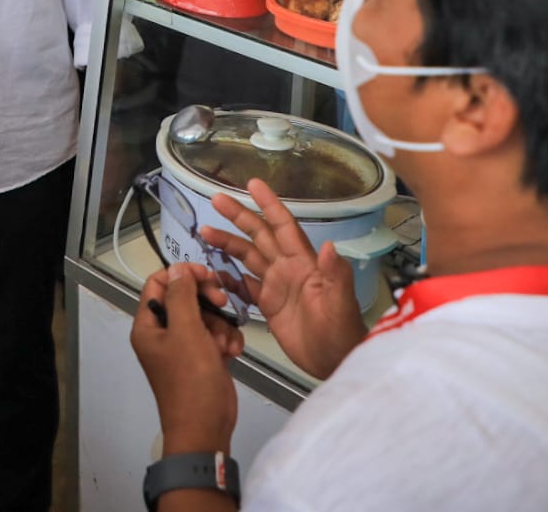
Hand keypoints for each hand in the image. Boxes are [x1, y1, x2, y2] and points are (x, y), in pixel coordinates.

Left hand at [130, 264, 243, 454]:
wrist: (205, 427)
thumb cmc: (190, 380)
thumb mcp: (185, 331)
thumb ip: (181, 295)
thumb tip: (177, 268)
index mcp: (148, 326)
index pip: (157, 284)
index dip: (181, 274)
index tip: (206, 275)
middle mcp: (162, 334)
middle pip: (185, 298)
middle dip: (207, 299)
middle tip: (223, 302)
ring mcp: (183, 347)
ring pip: (204, 316)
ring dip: (220, 325)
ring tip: (225, 343)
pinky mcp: (203, 358)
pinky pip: (215, 335)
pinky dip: (226, 340)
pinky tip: (232, 352)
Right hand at [201, 179, 365, 379]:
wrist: (337, 361)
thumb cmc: (342, 331)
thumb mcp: (340, 302)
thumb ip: (335, 274)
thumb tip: (330, 245)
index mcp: (304, 262)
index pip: (284, 226)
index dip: (269, 205)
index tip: (253, 184)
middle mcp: (288, 268)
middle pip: (259, 236)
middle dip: (239, 217)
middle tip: (216, 199)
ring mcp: (277, 286)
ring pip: (248, 257)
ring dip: (228, 244)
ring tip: (205, 231)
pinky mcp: (268, 305)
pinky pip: (245, 286)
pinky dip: (229, 277)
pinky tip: (213, 271)